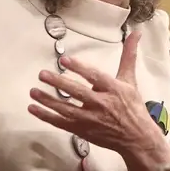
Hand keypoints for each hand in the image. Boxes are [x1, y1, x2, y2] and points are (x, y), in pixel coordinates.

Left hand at [28, 31, 169, 170]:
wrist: (136, 138)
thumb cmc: (132, 106)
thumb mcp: (130, 80)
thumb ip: (128, 55)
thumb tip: (136, 33)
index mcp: (113, 89)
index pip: (95, 77)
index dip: (80, 68)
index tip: (64, 60)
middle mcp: (101, 104)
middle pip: (77, 93)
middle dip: (59, 83)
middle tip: (42, 74)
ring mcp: (90, 119)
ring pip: (66, 109)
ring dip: (48, 100)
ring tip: (33, 91)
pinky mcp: (82, 130)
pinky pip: (61, 123)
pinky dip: (46, 116)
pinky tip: (33, 108)